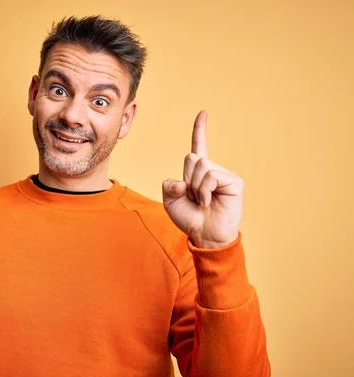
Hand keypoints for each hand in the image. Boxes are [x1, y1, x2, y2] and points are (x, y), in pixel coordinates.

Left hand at [162, 111, 243, 248]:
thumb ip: (168, 186)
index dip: (200, 130)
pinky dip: (205, 191)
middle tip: (195, 198)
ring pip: (201, 166)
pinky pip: (211, 176)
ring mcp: (224, 174)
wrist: (205, 236)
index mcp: (197, 172)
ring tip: (203, 201)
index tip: (203, 113)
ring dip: (196, 188)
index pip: (198, 146)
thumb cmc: (190, 218)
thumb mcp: (170, 201)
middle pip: (191, 158)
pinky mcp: (234, 181)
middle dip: (187, 180)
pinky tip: (210, 202)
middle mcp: (212, 170)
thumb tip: (182, 181)